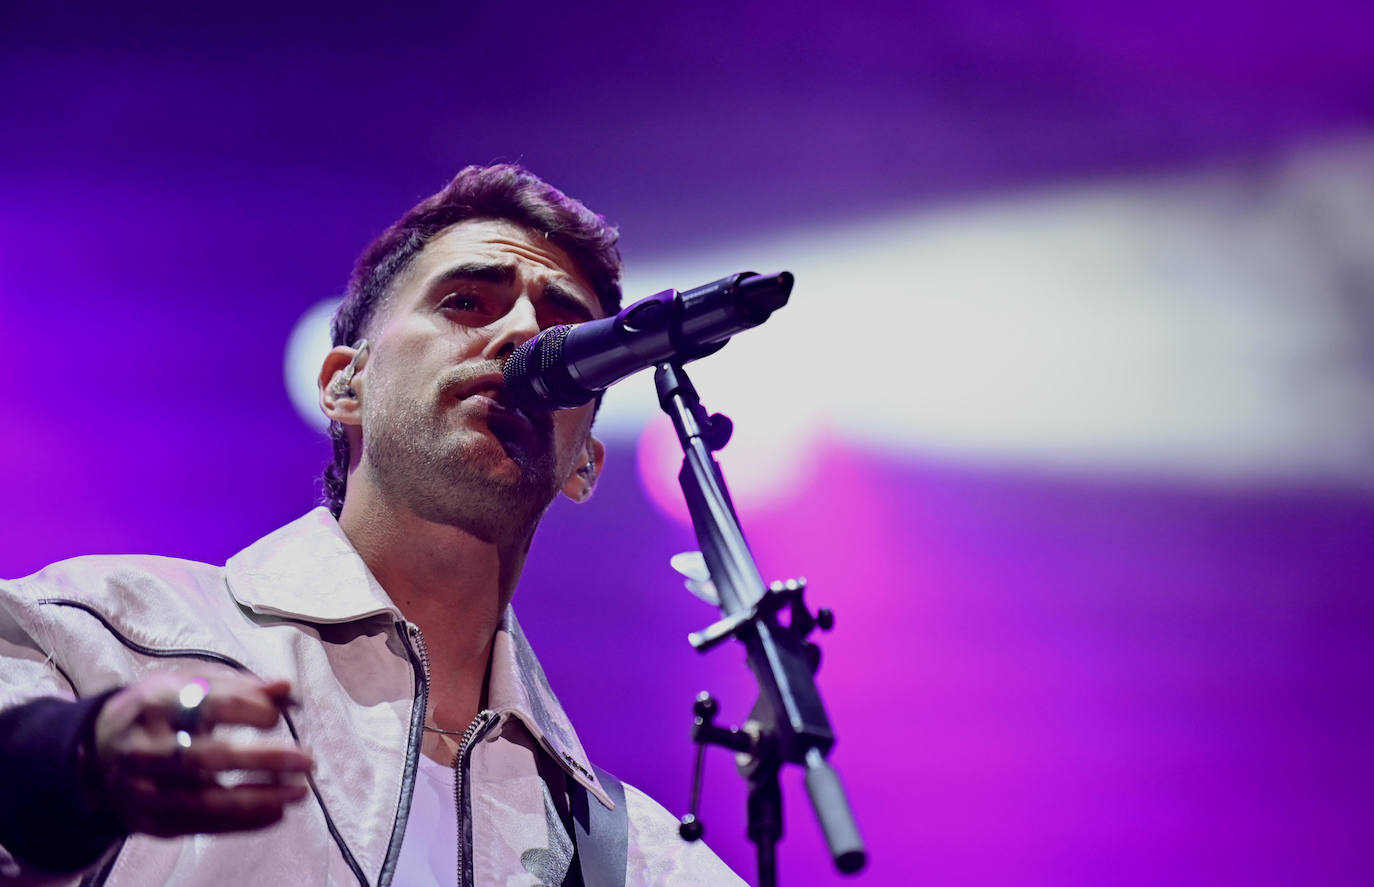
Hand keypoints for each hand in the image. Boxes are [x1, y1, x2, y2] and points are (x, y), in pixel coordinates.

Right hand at [91, 671, 313, 836]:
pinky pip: (200, 825)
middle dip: (261, 760)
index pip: (206, 705)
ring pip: (203, 801)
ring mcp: (143, 790)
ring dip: (257, 798)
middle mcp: (144, 749)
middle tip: (306, 759)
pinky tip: (277, 811)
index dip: (248, 709)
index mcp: (155, 703)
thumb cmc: (158, 711)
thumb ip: (239, 687)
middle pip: (205, 757)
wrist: (94, 752)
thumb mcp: (188, 686)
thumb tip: (286, 689)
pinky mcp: (149, 821)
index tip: (278, 715)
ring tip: (299, 792)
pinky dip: (243, 821)